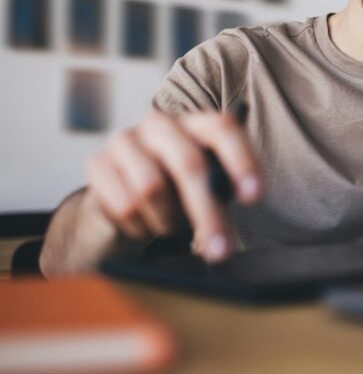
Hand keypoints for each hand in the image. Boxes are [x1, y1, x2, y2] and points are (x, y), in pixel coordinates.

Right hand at [82, 110, 261, 261]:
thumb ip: (222, 189)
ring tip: (171, 228)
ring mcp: (125, 140)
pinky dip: (140, 227)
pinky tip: (144, 226)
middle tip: (220, 250)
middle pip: (189, 163)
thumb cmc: (177, 193)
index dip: (241, 161)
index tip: (254, 197)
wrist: (120, 202)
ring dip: (167, 221)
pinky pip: (123, 204)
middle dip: (207, 212)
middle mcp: (160, 124)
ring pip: (152, 188)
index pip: (223, 129)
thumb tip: (236, 207)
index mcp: (196, 124)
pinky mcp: (97, 163)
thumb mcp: (208, 187)